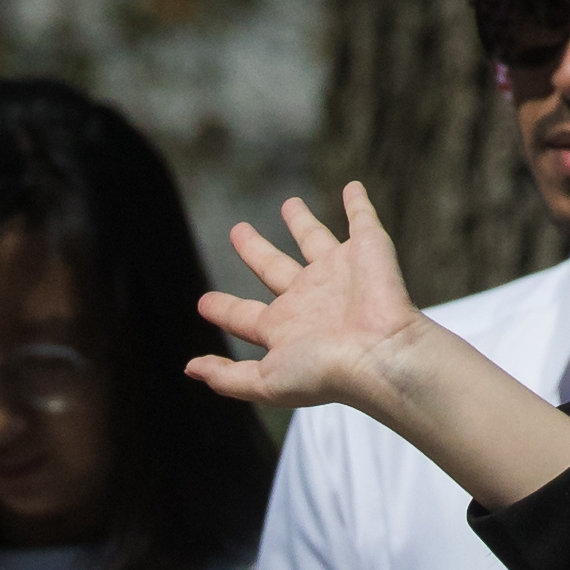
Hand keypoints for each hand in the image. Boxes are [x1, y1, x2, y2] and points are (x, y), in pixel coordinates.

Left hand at [192, 185, 450, 424]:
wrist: (379, 353)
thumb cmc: (325, 371)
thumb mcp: (266, 381)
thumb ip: (228, 377)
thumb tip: (190, 369)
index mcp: (284, 327)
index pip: (245, 316)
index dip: (224, 308)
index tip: (203, 303)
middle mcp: (309, 298)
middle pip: (274, 267)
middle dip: (255, 250)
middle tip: (238, 231)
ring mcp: (338, 272)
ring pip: (313, 239)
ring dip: (301, 221)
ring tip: (289, 204)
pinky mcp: (368, 248)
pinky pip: (362, 219)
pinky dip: (359, 203)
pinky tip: (352, 188)